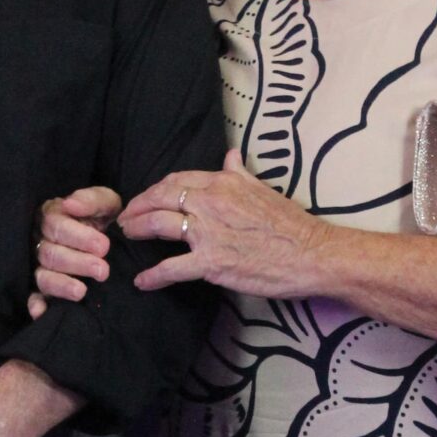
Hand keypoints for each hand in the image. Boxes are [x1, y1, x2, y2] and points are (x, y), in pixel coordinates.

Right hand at [27, 184, 120, 319]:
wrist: (112, 239)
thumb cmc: (105, 218)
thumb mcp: (106, 203)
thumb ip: (90, 200)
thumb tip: (70, 205)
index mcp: (52, 216)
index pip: (55, 225)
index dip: (78, 237)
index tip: (104, 246)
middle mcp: (40, 241)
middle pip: (50, 253)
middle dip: (77, 263)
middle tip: (102, 270)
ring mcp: (38, 265)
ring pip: (42, 276)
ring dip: (61, 285)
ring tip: (81, 292)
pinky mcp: (41, 287)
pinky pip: (33, 296)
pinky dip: (35, 305)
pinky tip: (41, 313)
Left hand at [120, 148, 325, 296]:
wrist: (312, 254)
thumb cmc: (291, 224)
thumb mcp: (263, 189)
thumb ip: (240, 173)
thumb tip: (230, 155)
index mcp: (224, 183)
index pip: (177, 180)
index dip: (156, 189)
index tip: (146, 198)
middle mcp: (211, 202)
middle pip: (160, 198)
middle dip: (137, 207)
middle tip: (125, 217)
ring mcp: (209, 233)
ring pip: (159, 225)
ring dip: (137, 230)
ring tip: (127, 237)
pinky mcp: (211, 263)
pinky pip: (172, 268)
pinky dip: (152, 276)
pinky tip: (141, 282)